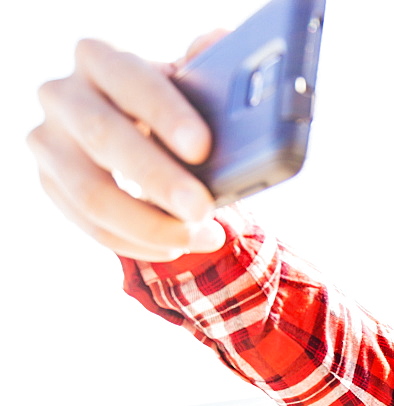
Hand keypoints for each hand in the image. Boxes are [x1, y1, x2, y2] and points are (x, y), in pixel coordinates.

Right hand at [26, 37, 227, 260]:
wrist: (137, 135)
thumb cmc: (170, 106)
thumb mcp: (189, 82)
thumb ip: (205, 64)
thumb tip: (216, 42)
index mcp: (98, 57)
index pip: (128, 78)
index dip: (165, 113)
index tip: (203, 147)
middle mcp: (62, 94)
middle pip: (104, 138)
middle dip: (158, 179)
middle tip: (203, 208)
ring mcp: (48, 142)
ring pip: (90, 193)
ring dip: (150, 224)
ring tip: (202, 236)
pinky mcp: (49, 183)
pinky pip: (89, 225)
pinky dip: (137, 243)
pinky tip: (176, 247)